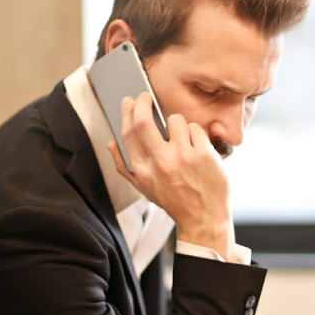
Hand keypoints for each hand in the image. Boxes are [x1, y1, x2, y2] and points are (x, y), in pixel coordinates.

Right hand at [109, 94, 241, 261]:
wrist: (203, 218)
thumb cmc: (174, 202)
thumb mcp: (144, 188)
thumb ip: (124, 166)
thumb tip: (111, 143)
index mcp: (143, 171)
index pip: (128, 134)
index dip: (127, 112)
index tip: (130, 101)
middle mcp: (161, 163)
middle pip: (144, 121)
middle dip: (143, 102)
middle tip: (146, 96)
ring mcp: (183, 157)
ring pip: (175, 120)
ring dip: (177, 123)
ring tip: (181, 136)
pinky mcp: (204, 154)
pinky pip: (195, 128)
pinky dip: (195, 133)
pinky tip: (196, 146)